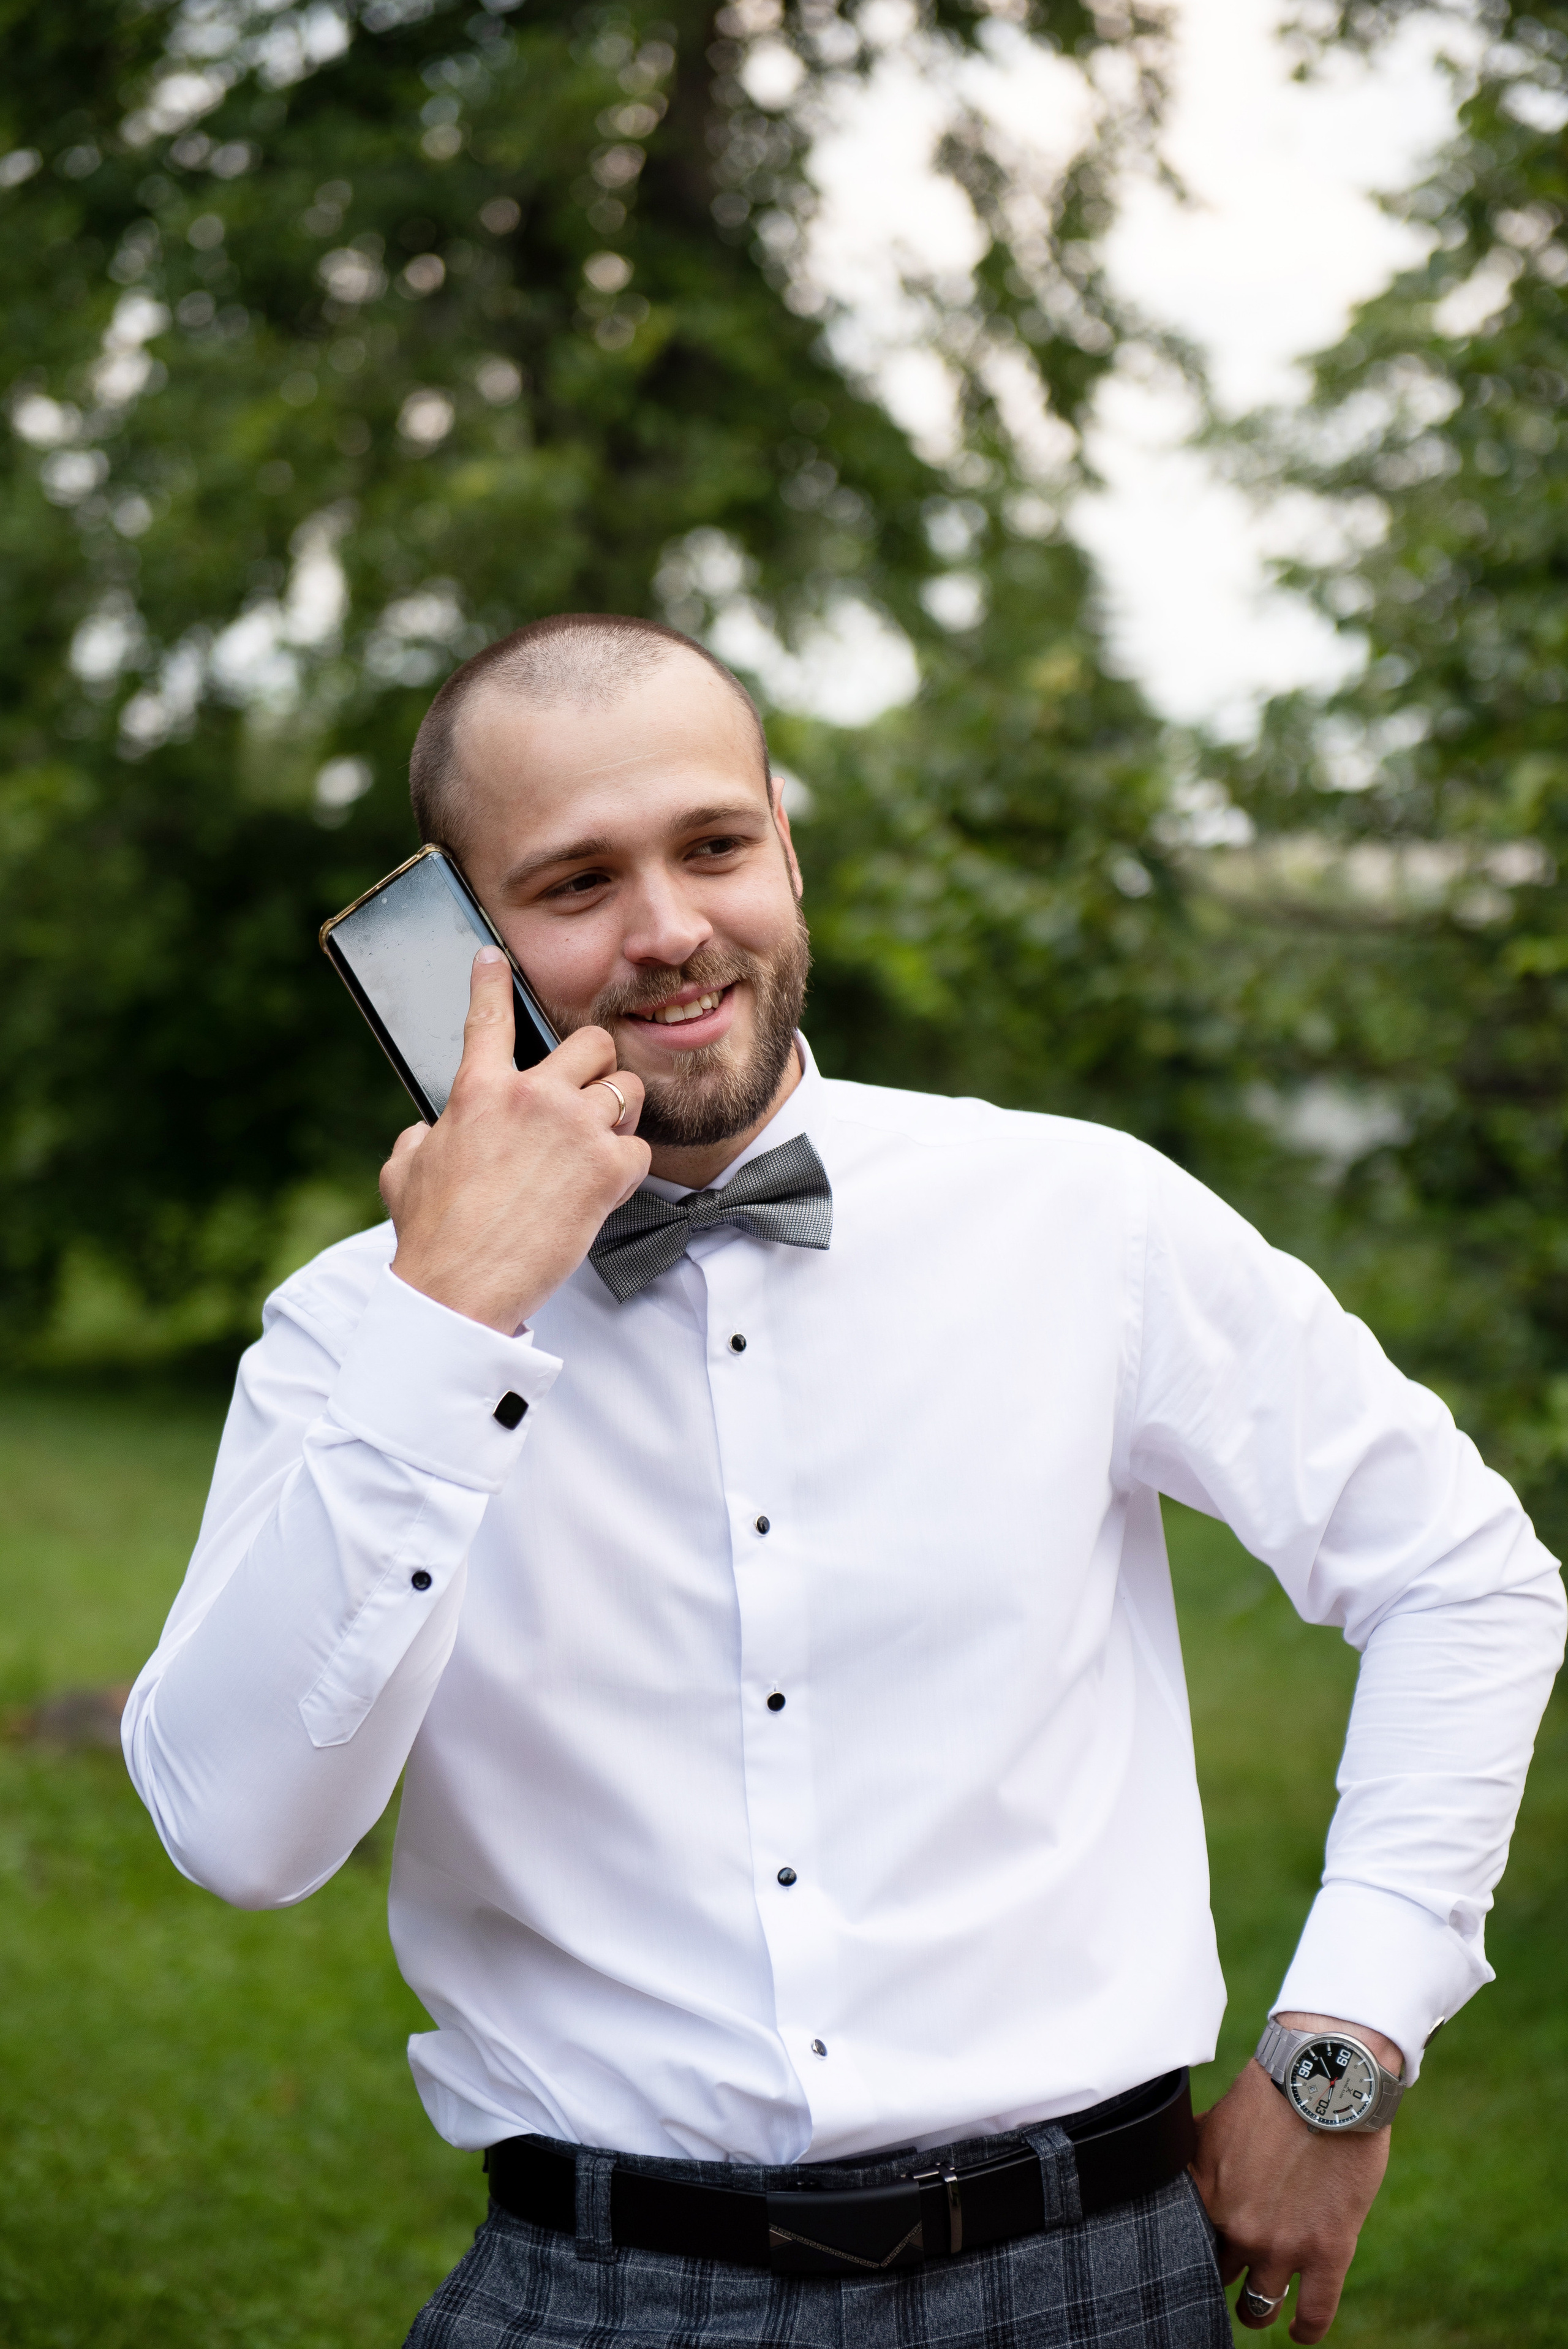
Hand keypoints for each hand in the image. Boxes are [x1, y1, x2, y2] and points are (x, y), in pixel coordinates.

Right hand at [380, 946, 648, 1332]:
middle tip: (587, 1095)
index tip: (494, 958)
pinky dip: (627, 1169)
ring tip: (602, 1142)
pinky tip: (603, 1190)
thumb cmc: (431, 1235)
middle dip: (595, 1065)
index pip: (488, 1016)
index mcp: (477, 1091)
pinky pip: (639, 1148)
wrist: (460, 1287)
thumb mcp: (405, 1171)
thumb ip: (421, 1136)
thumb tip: (427, 1131)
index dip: (491, 980)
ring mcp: (573, 1128)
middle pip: (592, 1041)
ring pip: (626, 1086)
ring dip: (620, 1112)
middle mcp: (530, 1096)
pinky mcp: (607, 1168)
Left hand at [1191, 2014, 1398, 2341]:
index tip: (1189, 2256)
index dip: (1185, 2252)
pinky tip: (1300, 2331)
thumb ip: (1193, 2162)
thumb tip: (1168, 2177)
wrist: (1325, 2077)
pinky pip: (1313, 2314)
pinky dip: (1306, 2329)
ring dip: (1255, 2309)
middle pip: (1215, 2275)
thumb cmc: (1269, 2093)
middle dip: (1217, 2276)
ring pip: (1258, 2304)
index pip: (1181, 2246)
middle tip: (1221, 2276)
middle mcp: (1237, 2228)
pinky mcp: (1328, 2251)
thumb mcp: (1212, 2125)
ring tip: (1254, 2309)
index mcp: (1203, 2196)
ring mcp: (1282, 2245)